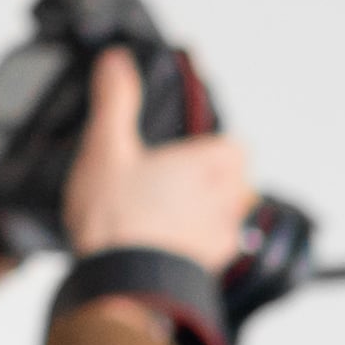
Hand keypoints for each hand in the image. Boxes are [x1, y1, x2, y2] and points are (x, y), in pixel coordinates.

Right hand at [62, 44, 261, 272]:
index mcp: (210, 165)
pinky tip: (164, 241)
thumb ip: (116, 101)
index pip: (237, 147)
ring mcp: (221, 237)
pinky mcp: (210, 268)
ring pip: (229, 215)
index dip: (216, 146)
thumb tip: (117, 61)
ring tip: (166, 212)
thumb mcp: (107, 147)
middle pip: (237, 181)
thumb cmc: (116, 218)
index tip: (191, 149)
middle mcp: (226, 200)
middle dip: (212, 178)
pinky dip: (198, 243)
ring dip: (207, 211)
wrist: (120, 283)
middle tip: (173, 178)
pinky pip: (215, 249)